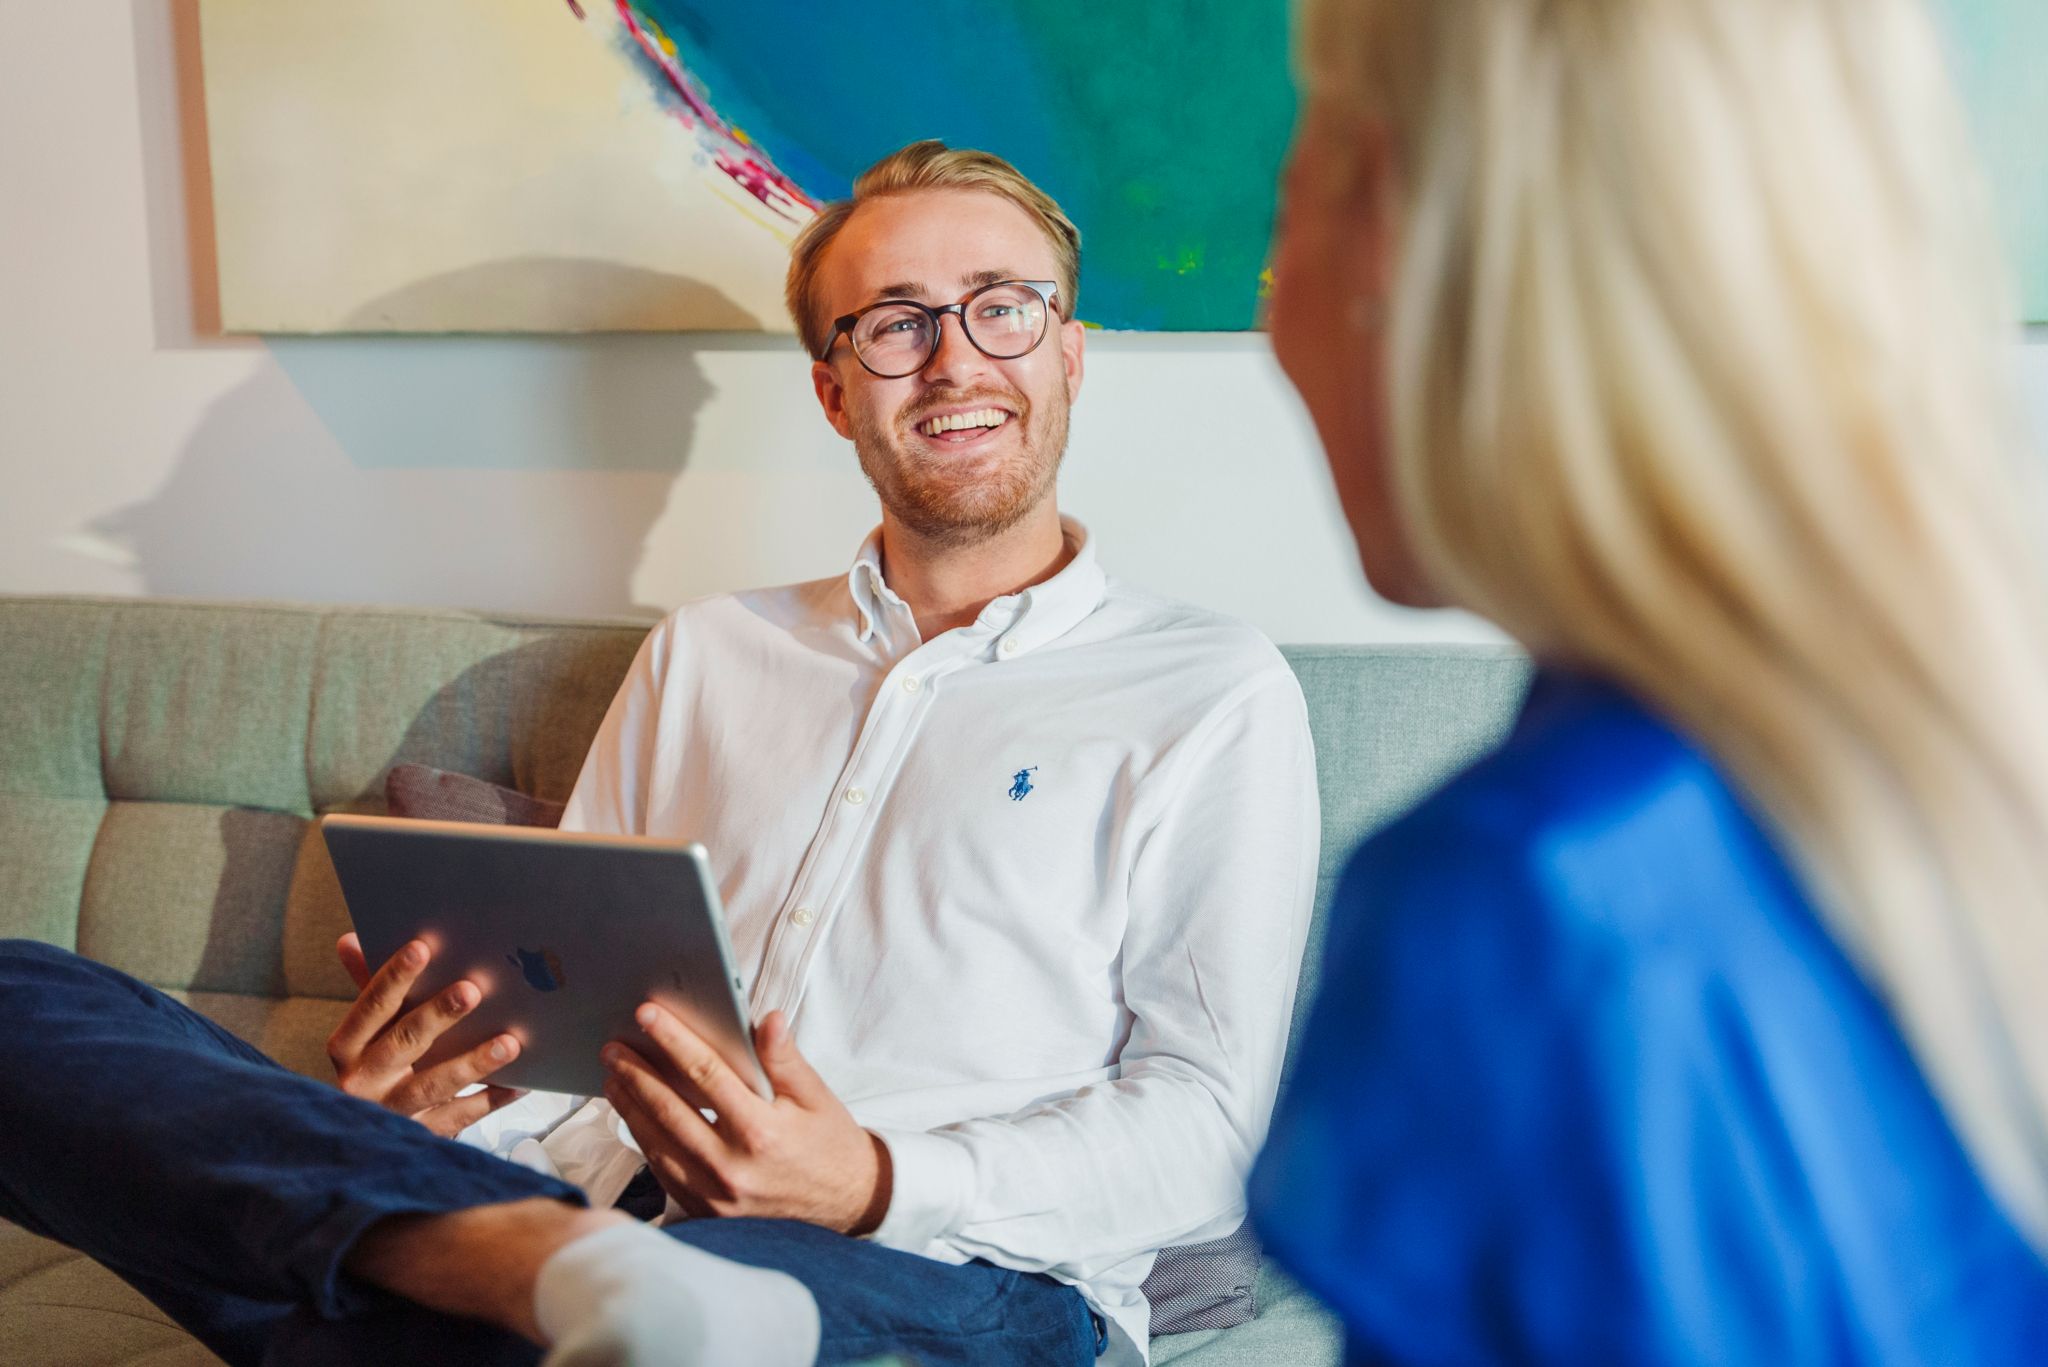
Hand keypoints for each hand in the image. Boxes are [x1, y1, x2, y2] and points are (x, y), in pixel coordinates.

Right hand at [328, 932, 526, 1137]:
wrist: (373, 1138)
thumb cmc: (379, 1065)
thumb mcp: (369, 1030)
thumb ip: (369, 987)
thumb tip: (350, 939)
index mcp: (347, 1048)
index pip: (369, 1007)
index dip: (393, 977)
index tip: (422, 947)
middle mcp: (363, 1082)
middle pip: (403, 1043)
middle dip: (437, 1015)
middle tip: (471, 990)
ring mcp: (391, 1114)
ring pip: (432, 1086)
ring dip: (472, 1063)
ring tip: (508, 1042)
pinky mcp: (420, 1138)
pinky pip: (460, 1118)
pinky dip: (491, 1100)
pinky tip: (520, 1083)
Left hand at [602, 1004, 891, 1233]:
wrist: (845, 1203)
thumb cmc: (829, 1143)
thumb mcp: (816, 1095)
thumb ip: (784, 1058)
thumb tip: (767, 1019)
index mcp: (762, 1132)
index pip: (706, 1076)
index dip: (674, 1041)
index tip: (647, 1015)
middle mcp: (733, 1167)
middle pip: (669, 1110)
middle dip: (636, 1073)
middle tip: (612, 1046)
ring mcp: (715, 1196)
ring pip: (658, 1143)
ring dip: (630, 1106)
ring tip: (613, 1076)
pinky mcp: (706, 1212)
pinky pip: (664, 1171)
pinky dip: (644, 1140)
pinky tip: (633, 1116)